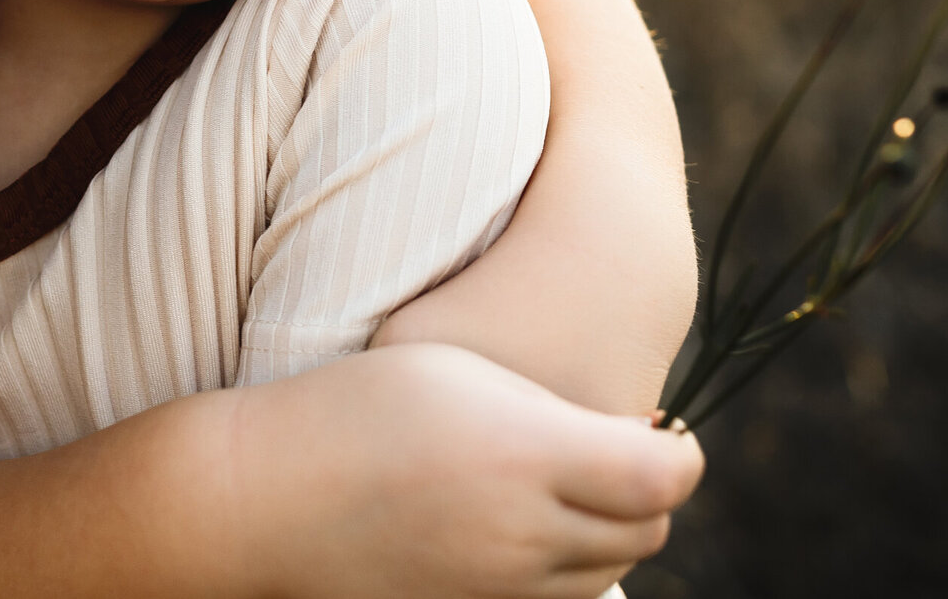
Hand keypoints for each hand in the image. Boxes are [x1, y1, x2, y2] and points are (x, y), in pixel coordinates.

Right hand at [225, 343, 701, 598]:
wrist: (266, 497)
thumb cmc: (356, 407)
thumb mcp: (457, 369)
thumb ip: (552, 409)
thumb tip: (633, 440)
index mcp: (527, 454)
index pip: (664, 476)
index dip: (681, 452)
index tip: (666, 431)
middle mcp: (525, 533)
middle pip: (646, 532)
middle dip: (649, 495)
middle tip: (623, 455)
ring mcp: (499, 589)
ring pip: (605, 575)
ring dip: (608, 536)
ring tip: (570, 489)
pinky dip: (562, 572)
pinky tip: (527, 529)